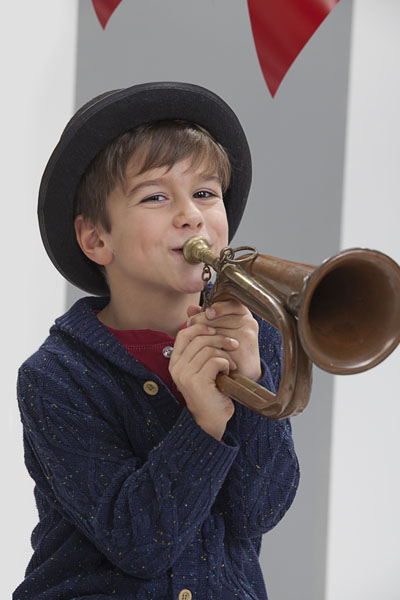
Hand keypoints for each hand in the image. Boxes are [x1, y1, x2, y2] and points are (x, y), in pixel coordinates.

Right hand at [169, 322, 236, 439]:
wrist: (212, 419)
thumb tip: (200, 320)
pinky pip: (215, 361)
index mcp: (175, 362)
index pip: (183, 333)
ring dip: (225, 354)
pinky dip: (226, 363)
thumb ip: (200, 348)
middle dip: (220, 338)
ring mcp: (185, 375)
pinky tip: (229, 372)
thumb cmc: (210, 390)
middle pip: (199, 339)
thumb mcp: (201, 366)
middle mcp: (176, 367)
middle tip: (233, 344)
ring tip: (231, 364)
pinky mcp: (197, 382)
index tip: (215, 330)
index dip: (201, 327)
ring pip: (209, 349)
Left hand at [187, 300, 261, 381]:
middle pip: (221, 316)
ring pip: (219, 329)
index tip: (206, 312)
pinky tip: (204, 349)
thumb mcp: (216, 329)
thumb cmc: (227, 347)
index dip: (217, 307)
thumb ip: (204, 318)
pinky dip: (211, 346)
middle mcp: (248, 321)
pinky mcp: (244, 348)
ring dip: (205, 334)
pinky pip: (222, 343)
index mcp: (242, 313)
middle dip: (203, 320)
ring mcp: (247, 334)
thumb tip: (191, 308)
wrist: (242, 371)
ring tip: (195, 338)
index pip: (230, 303)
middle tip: (190, 325)